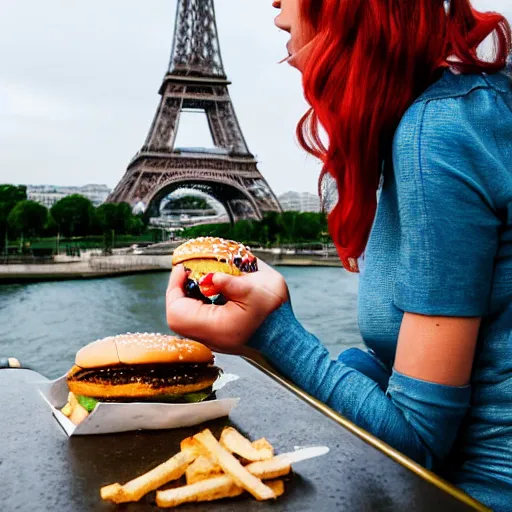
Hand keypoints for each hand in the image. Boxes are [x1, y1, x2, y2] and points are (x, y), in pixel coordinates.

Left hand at [166, 259, 288, 352]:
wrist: (288, 339)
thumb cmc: (275, 315)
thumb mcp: (254, 289)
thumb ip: (228, 281)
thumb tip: (209, 277)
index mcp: (215, 327)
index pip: (176, 311)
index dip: (174, 288)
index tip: (181, 270)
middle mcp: (210, 337)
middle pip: (178, 315)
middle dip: (179, 291)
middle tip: (189, 272)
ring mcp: (214, 340)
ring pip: (186, 318)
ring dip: (188, 297)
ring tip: (199, 279)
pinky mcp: (220, 338)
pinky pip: (199, 320)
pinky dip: (199, 304)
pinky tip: (211, 291)